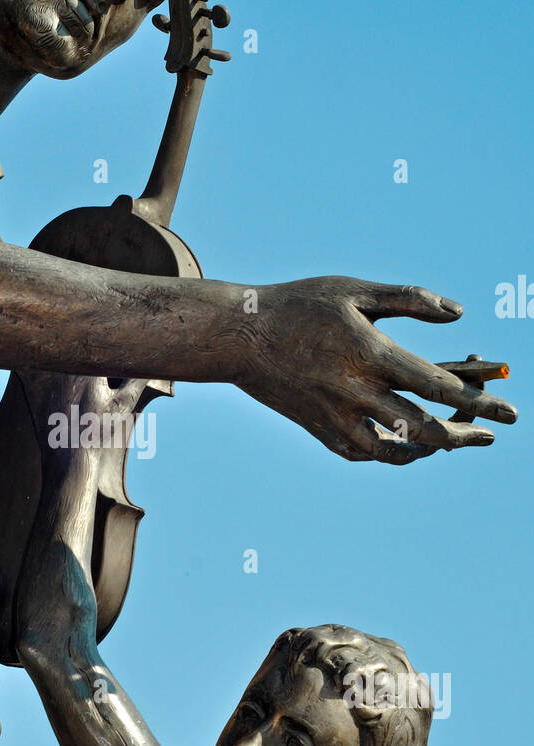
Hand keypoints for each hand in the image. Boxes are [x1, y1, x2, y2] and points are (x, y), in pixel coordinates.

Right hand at [235, 278, 516, 462]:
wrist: (240, 337)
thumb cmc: (299, 305)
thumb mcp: (355, 291)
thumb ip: (410, 300)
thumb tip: (459, 315)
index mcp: (370, 354)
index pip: (438, 385)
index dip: (479, 399)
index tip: (509, 409)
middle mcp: (355, 393)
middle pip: (426, 428)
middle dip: (466, 433)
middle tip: (491, 431)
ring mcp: (336, 418)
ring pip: (397, 451)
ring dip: (433, 449)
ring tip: (454, 440)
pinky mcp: (319, 431)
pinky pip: (365, 454)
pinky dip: (392, 453)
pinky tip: (408, 444)